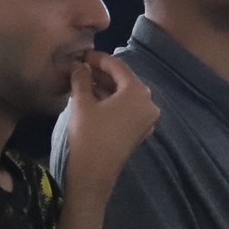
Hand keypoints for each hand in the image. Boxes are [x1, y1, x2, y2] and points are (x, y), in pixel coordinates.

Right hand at [63, 52, 159, 192]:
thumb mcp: (82, 102)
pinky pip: (127, 109)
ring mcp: (147, 118)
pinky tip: (94, 98)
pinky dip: (112, 102)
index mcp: (138, 92)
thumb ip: (81, 78)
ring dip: (105, 87)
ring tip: (83, 82)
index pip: (118, 66)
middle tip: (81, 68)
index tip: (82, 55)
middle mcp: (149, 102)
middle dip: (102, 74)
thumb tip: (79, 65)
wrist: (94, 173)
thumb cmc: (88, 134)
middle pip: (124, 80)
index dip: (98, 58)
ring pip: (125, 95)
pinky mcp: (140, 130)